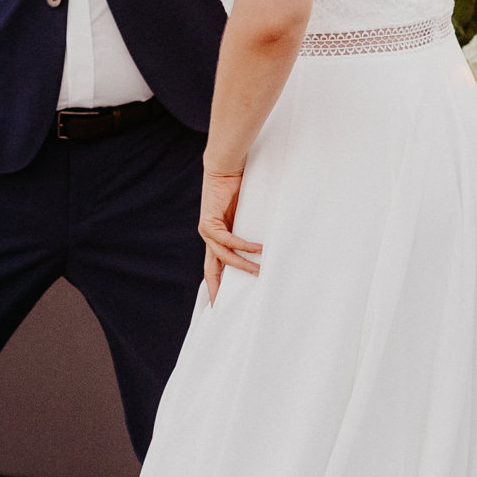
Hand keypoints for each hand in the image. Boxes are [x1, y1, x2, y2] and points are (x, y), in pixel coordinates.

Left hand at [199, 167, 261, 304]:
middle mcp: (209, 237)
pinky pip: (229, 240)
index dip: (218, 284)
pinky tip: (258, 249)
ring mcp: (208, 231)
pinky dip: (244, 246)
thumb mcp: (244, 216)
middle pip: (212, 270)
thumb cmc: (236, 189)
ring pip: (224, 257)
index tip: (221, 303)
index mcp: (216, 238)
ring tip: (260, 272)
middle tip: (223, 307)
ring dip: (242, 265)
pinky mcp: (210, 222)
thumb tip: (268, 246)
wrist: (224, 168)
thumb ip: (249, 231)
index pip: (216, 266)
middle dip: (217, 289)